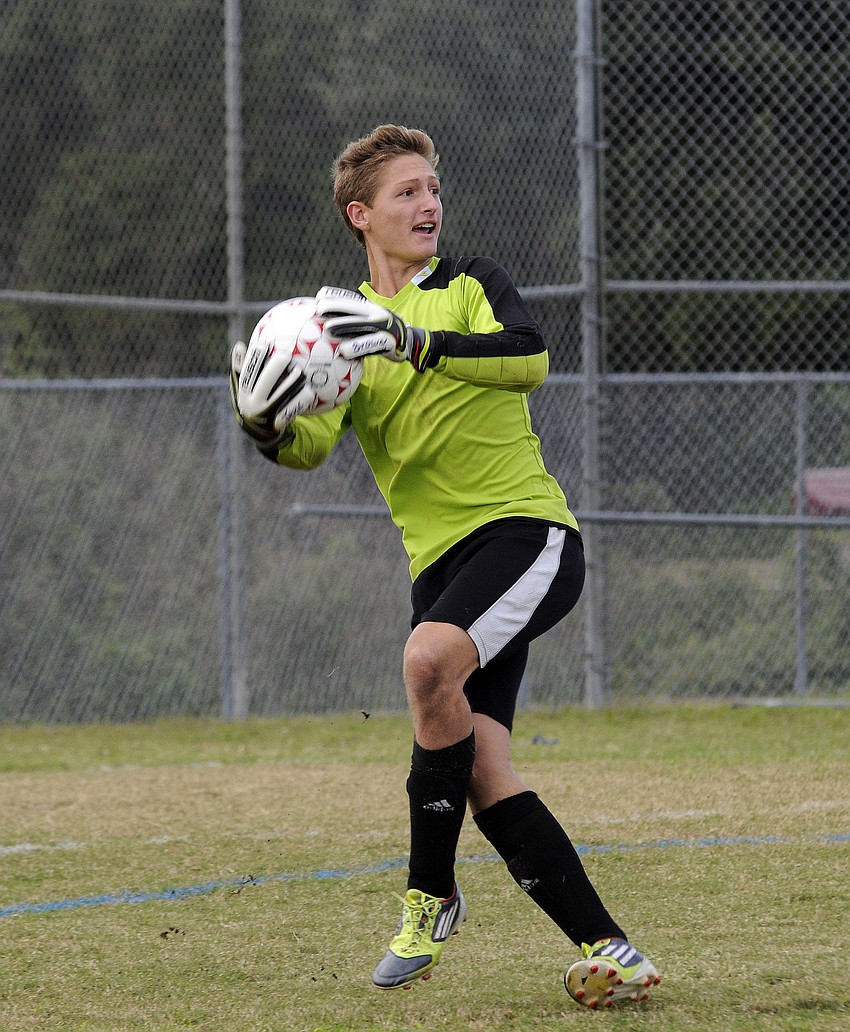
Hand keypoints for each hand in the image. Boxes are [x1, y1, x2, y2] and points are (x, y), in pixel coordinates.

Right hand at [228, 340, 313, 448]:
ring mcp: (265, 414)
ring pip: (279, 396)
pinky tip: (311, 391)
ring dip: (290, 383)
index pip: (247, 373)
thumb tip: (238, 345)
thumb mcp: (243, 387)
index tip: (263, 344)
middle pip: (264, 383)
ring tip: (300, 371)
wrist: (258, 432)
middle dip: (274, 368)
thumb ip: (241, 369)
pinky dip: (300, 400)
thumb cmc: (253, 400)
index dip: (254, 359)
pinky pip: (291, 410)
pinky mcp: (277, 423)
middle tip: (285, 355)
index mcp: (243, 392)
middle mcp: (252, 403)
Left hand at [315, 286, 435, 371]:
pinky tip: (344, 351)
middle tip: (318, 309)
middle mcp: (378, 314)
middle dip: (336, 307)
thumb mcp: (373, 324)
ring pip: (361, 325)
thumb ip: (356, 322)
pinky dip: (357, 347)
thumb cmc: (386, 335)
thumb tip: (330, 324)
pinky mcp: (389, 342)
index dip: (336, 296)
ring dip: (344, 326)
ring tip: (327, 329)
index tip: (319, 296)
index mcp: (372, 309)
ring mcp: (385, 327)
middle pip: (354, 309)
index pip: (352, 300)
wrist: (413, 343)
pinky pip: (371, 344)